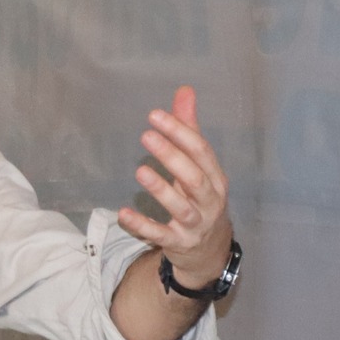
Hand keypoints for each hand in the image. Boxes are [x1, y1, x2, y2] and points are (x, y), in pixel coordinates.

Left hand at [117, 85, 232, 289]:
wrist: (209, 249)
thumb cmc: (200, 197)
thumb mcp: (198, 165)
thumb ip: (189, 129)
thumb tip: (185, 90)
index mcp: (215, 177)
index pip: (201, 151)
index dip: (180, 132)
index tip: (155, 115)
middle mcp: (209, 200)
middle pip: (194, 178)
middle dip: (172, 156)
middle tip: (146, 136)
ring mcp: (196, 224)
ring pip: (181, 207)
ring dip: (161, 190)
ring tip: (139, 171)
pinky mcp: (179, 242)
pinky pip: (161, 235)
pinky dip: (143, 225)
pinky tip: (123, 213)